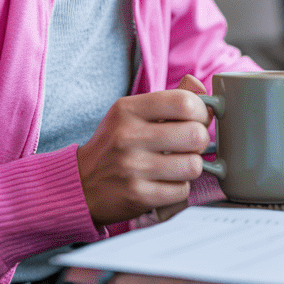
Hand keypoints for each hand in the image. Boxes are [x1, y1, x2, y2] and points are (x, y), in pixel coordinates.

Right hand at [75, 75, 210, 225]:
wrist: (81, 184)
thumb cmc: (116, 144)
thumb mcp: (134, 113)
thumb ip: (170, 99)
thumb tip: (201, 88)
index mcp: (128, 109)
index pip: (184, 102)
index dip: (202, 112)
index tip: (198, 119)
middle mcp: (128, 136)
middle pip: (195, 135)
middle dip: (201, 141)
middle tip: (190, 145)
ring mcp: (131, 168)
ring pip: (193, 165)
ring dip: (191, 167)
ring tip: (177, 165)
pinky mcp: (137, 195)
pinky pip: (181, 190)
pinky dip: (179, 188)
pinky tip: (165, 182)